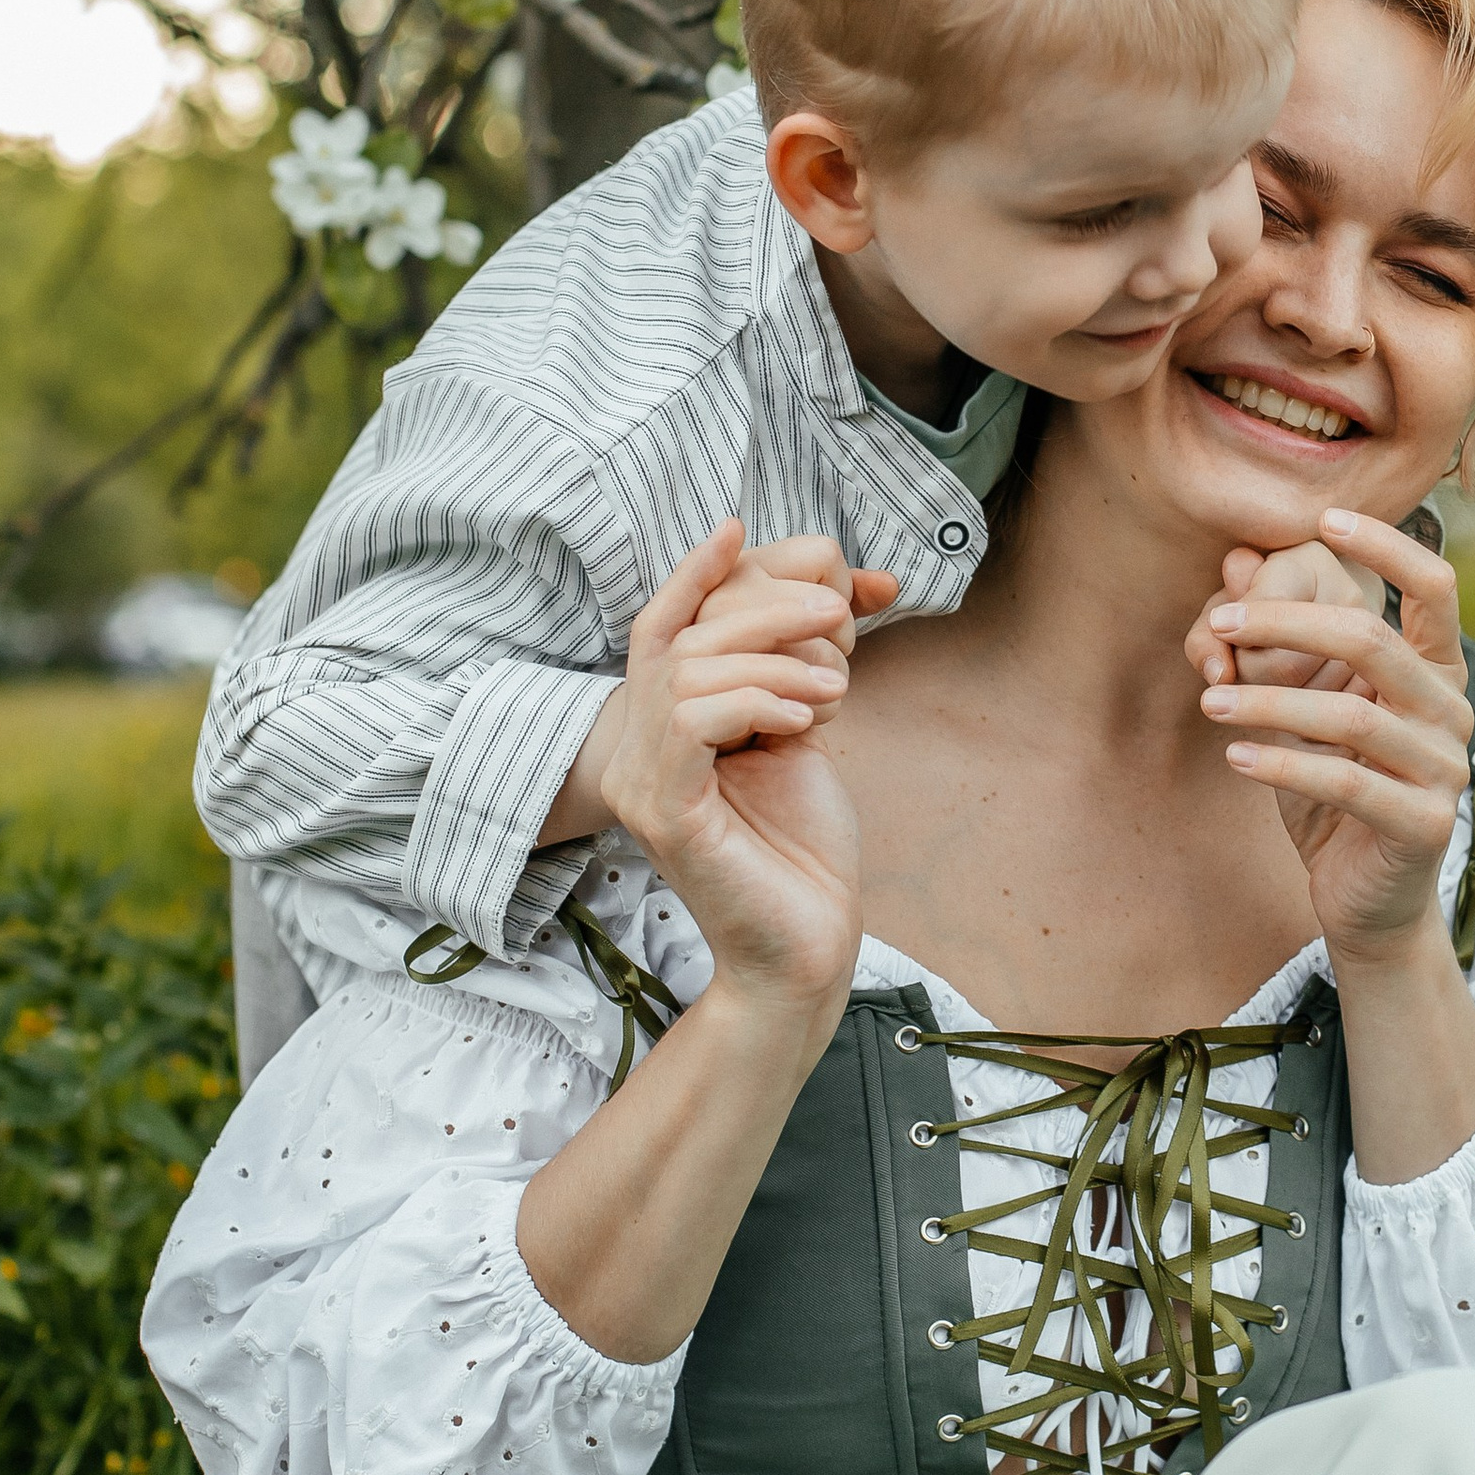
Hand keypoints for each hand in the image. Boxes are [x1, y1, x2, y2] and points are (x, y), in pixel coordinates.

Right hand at [546, 529, 897, 843]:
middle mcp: (636, 753)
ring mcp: (643, 784)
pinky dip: (758, 700)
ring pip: (688, 669)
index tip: (740, 529)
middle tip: (838, 614)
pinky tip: (807, 721)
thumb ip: (796, 665)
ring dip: (776, 659)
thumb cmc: (803, 848)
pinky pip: (693, 719)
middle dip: (765, 608)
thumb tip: (836, 586)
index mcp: (663, 730)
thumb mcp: (800, 732)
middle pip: (682, 637)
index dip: (692, 576)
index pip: (658, 630)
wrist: (809, 945)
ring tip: (836, 688)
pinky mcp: (665, 812)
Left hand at [1195, 511, 1473, 970]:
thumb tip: (1237, 560)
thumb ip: (1284, 646)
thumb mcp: (1309, 711)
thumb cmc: (1336, 792)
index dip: (1386, 546)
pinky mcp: (1422, 825)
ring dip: (1269, 701)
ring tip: (1212, 701)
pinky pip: (1345, 782)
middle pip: (1372, 639)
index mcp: (1436, 673)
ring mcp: (1444, 770)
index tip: (1323, 517)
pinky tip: (1234, 757)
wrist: (1367, 902)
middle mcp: (1451, 712)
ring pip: (1351, 714)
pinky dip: (1282, 765)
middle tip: (1219, 622)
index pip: (1436, 587)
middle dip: (1286, 622)